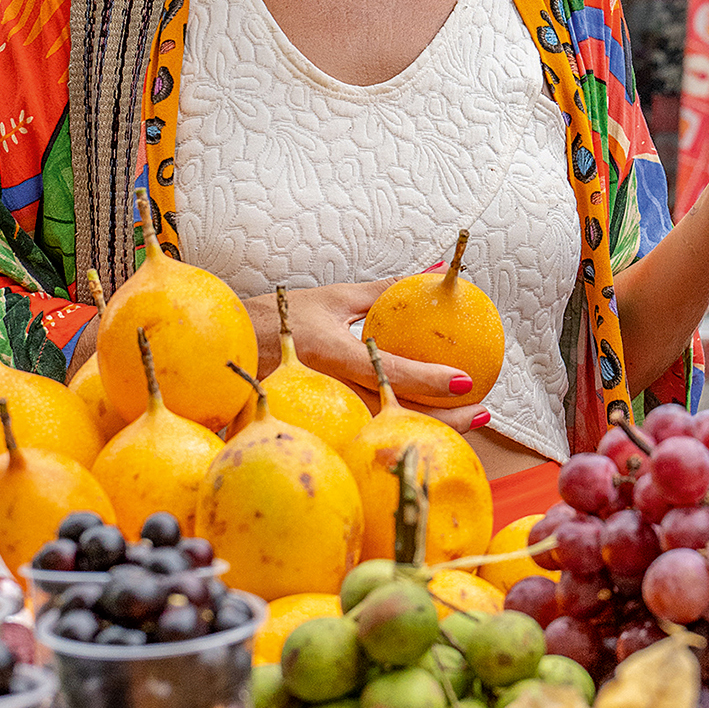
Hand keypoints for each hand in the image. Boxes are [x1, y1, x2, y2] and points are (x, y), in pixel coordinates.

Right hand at [245, 282, 489, 432]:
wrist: (225, 349)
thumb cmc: (279, 318)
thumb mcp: (333, 297)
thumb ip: (387, 290)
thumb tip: (436, 272)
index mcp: (329, 353)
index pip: (387, 370)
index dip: (429, 379)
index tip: (467, 381)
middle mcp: (326, 389)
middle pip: (393, 414)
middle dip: (444, 420)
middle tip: (482, 410)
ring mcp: (319, 414)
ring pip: (384, 431)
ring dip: (429, 429)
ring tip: (469, 421)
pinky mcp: (316, 427)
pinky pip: (367, 434)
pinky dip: (401, 432)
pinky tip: (429, 428)